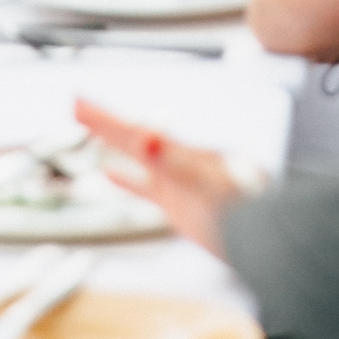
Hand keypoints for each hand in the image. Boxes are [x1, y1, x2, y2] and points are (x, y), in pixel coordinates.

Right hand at [73, 100, 250, 254]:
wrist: (261, 236)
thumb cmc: (239, 208)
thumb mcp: (202, 182)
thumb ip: (174, 162)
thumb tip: (149, 140)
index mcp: (180, 154)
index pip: (134, 130)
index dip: (106, 118)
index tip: (80, 103)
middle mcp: (177, 162)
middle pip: (133, 137)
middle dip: (105, 122)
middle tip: (77, 106)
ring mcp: (176, 182)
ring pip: (137, 157)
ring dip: (114, 144)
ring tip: (91, 130)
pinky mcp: (178, 204)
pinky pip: (145, 188)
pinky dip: (126, 180)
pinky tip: (111, 174)